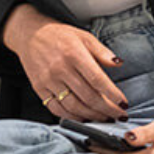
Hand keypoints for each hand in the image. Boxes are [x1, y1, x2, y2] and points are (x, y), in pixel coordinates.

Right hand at [4, 5, 129, 121]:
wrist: (30, 35)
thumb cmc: (60, 36)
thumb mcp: (84, 37)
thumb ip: (102, 52)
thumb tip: (119, 63)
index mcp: (74, 54)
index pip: (97, 80)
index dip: (113, 95)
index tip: (123, 103)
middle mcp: (60, 69)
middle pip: (88, 97)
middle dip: (107, 110)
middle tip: (119, 115)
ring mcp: (48, 81)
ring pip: (74, 107)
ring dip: (93, 116)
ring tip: (105, 118)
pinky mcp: (39, 89)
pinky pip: (57, 109)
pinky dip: (73, 117)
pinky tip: (84, 118)